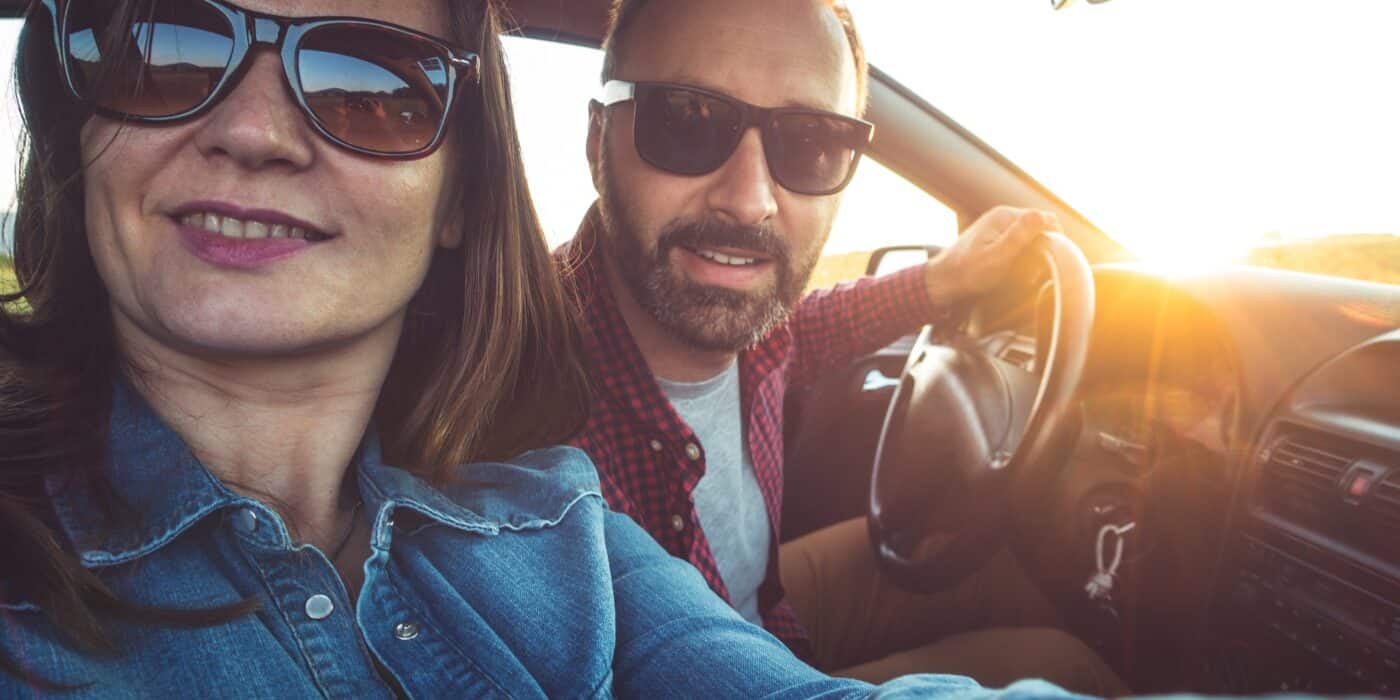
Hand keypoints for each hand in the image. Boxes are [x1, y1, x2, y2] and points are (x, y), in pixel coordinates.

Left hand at [923, 206, 1059, 305]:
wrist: (943, 282)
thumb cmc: (966, 273)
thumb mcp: (997, 257)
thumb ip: (1019, 236)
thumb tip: (1041, 216)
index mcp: (1004, 216)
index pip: (1045, 218)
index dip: (1055, 237)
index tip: (1054, 258)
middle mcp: (1002, 217)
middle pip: (1038, 227)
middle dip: (1043, 246)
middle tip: (1037, 269)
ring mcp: (997, 227)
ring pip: (1028, 236)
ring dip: (1032, 253)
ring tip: (1025, 272)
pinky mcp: (994, 238)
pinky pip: (1017, 243)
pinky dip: (1021, 256)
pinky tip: (1015, 270)